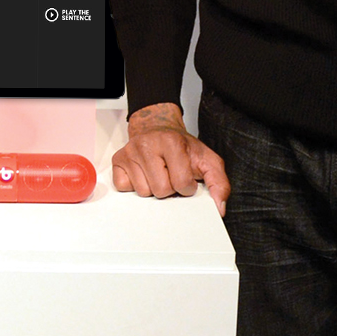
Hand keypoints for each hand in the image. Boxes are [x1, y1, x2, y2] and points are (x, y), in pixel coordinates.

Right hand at [110, 102, 229, 214]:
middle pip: (160, 190)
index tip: (186, 177)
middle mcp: (147, 144)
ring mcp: (129, 152)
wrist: (157, 128)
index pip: (181, 183)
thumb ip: (219, 183)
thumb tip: (219, 208)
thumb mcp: (207, 160)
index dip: (187, 186)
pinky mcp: (117, 160)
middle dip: (169, 189)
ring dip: (153, 188)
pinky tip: (143, 174)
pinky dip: (135, 186)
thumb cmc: (181, 147)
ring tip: (157, 173)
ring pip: (143, 192)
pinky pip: (125, 187)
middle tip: (170, 175)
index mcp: (172, 142)